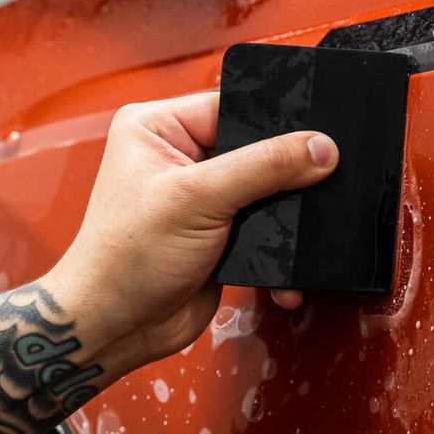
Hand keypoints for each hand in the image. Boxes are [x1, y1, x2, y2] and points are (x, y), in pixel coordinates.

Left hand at [43, 91, 337, 366]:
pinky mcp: (218, 233)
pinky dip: (278, 248)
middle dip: (282, 174)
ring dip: (282, 216)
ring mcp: (199, 197)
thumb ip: (263, 167)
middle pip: (255, 148)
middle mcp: (177, 156)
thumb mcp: (197, 199)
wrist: (116, 327)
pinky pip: (263, 228)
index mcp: (156, 126)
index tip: (314, 138)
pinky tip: (283, 264)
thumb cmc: (122, 260)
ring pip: (265, 191)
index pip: (232, 106)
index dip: (273, 123)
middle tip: (310, 186)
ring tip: (296, 228)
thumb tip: (318, 147)